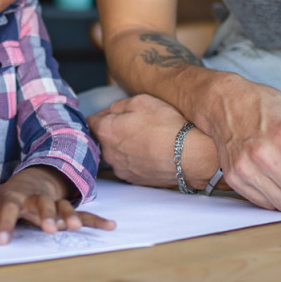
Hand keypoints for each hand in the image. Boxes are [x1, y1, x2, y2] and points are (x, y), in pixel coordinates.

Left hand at [0, 166, 114, 244]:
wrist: (33, 177)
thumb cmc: (9, 197)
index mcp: (15, 197)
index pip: (8, 210)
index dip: (4, 225)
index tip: (0, 242)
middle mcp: (36, 198)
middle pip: (41, 204)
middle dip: (45, 216)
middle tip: (49, 230)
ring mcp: (54, 201)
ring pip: (63, 207)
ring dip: (69, 215)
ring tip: (74, 227)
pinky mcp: (67, 207)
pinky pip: (84, 213)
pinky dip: (97, 220)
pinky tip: (111, 226)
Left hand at [89, 94, 212, 187]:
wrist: (191, 156)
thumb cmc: (166, 125)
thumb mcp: (141, 101)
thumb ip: (118, 105)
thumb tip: (110, 112)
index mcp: (106, 131)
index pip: (89, 122)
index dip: (101, 115)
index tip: (112, 114)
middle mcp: (108, 153)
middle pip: (101, 139)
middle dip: (111, 131)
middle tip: (132, 124)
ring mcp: (121, 169)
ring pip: (114, 153)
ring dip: (123, 146)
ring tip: (144, 139)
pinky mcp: (134, 180)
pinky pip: (127, 165)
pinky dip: (134, 158)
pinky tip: (150, 152)